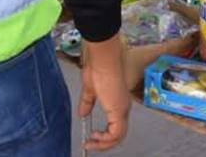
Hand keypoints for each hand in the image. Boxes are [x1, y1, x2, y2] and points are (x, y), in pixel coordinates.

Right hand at [79, 34, 129, 151]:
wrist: (102, 61)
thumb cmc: (98, 68)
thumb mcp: (89, 90)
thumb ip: (87, 103)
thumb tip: (82, 114)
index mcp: (118, 102)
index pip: (116, 125)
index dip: (105, 135)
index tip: (91, 137)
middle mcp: (123, 107)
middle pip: (119, 134)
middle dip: (104, 143)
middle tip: (90, 144)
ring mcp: (122, 110)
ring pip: (118, 136)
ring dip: (104, 144)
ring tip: (91, 143)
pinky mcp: (119, 111)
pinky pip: (115, 134)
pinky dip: (105, 140)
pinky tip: (95, 137)